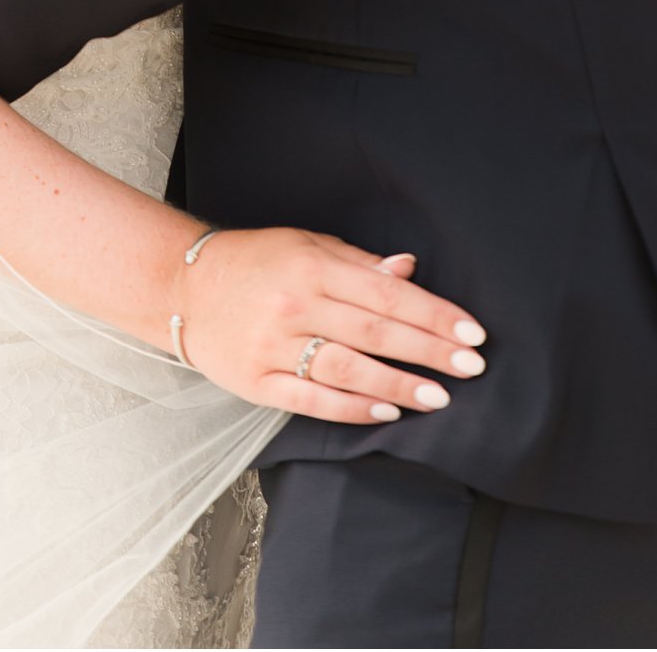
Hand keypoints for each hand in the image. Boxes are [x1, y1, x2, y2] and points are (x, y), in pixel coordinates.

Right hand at [169, 227, 486, 422]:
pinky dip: (351, 408)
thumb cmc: (254, 260)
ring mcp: (273, 346)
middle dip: (428, 350)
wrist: (184, 287)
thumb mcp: (305, 244)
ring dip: (398, 384)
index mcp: (311, 265)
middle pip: (374, 331)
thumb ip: (358, 262)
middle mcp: (295, 304)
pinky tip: (386, 412)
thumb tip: (408, 270)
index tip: (471, 332)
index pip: (386, 292)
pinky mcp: (256, 382)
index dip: (433, 313)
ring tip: (438, 396)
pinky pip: (311, 400)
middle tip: (471, 367)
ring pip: (347, 369)